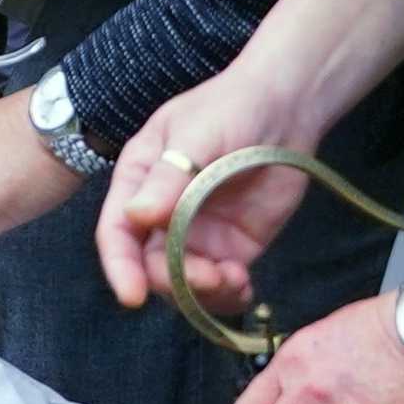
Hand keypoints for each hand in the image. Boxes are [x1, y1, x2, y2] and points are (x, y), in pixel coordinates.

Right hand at [96, 54, 323, 317]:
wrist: (286, 107)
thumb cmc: (231, 107)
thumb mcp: (196, 133)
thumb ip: (169, 176)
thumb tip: (137, 216)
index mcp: (139, 182)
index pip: (117, 232)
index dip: (120, 267)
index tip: (133, 296)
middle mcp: (161, 214)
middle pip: (150, 265)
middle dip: (174, 280)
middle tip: (210, 276)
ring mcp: (197, 234)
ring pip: (184, 283)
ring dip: (203, 293)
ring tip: (235, 279)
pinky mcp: (232, 247)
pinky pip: (220, 284)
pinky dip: (228, 296)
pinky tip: (245, 288)